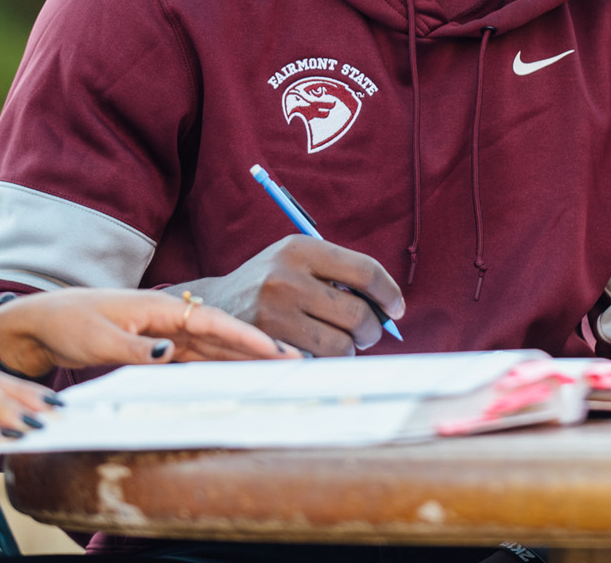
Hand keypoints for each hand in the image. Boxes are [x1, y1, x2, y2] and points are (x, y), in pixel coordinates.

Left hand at [0, 287, 300, 376]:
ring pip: (210, 348)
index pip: (211, 323)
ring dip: (241, 358)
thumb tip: (171, 354)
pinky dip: (216, 367)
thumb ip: (135, 349)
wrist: (41, 322)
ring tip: (276, 369)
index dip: (246, 337)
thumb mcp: (97, 338)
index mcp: (157, 309)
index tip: (275, 349)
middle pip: (220, 335)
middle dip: (257, 347)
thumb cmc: (67, 322)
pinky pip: (192, 359)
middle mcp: (166, 319)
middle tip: (294, 360)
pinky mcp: (153, 347)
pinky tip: (235, 377)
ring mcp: (161, 333)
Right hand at [181, 236, 405, 356]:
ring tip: (339, 342)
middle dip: (372, 329)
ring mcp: (275, 313)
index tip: (397, 309)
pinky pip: (318, 363)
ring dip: (349, 349)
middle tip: (368, 333)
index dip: (389, 293)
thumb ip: (340, 275)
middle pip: (358, 314)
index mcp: (300, 248)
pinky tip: (314, 350)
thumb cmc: (272, 284)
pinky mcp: (268, 345)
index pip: (365, 271)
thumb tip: (390, 309)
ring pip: (341, 345)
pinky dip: (325, 361)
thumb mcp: (298, 262)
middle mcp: (287, 277)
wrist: (214, 306)